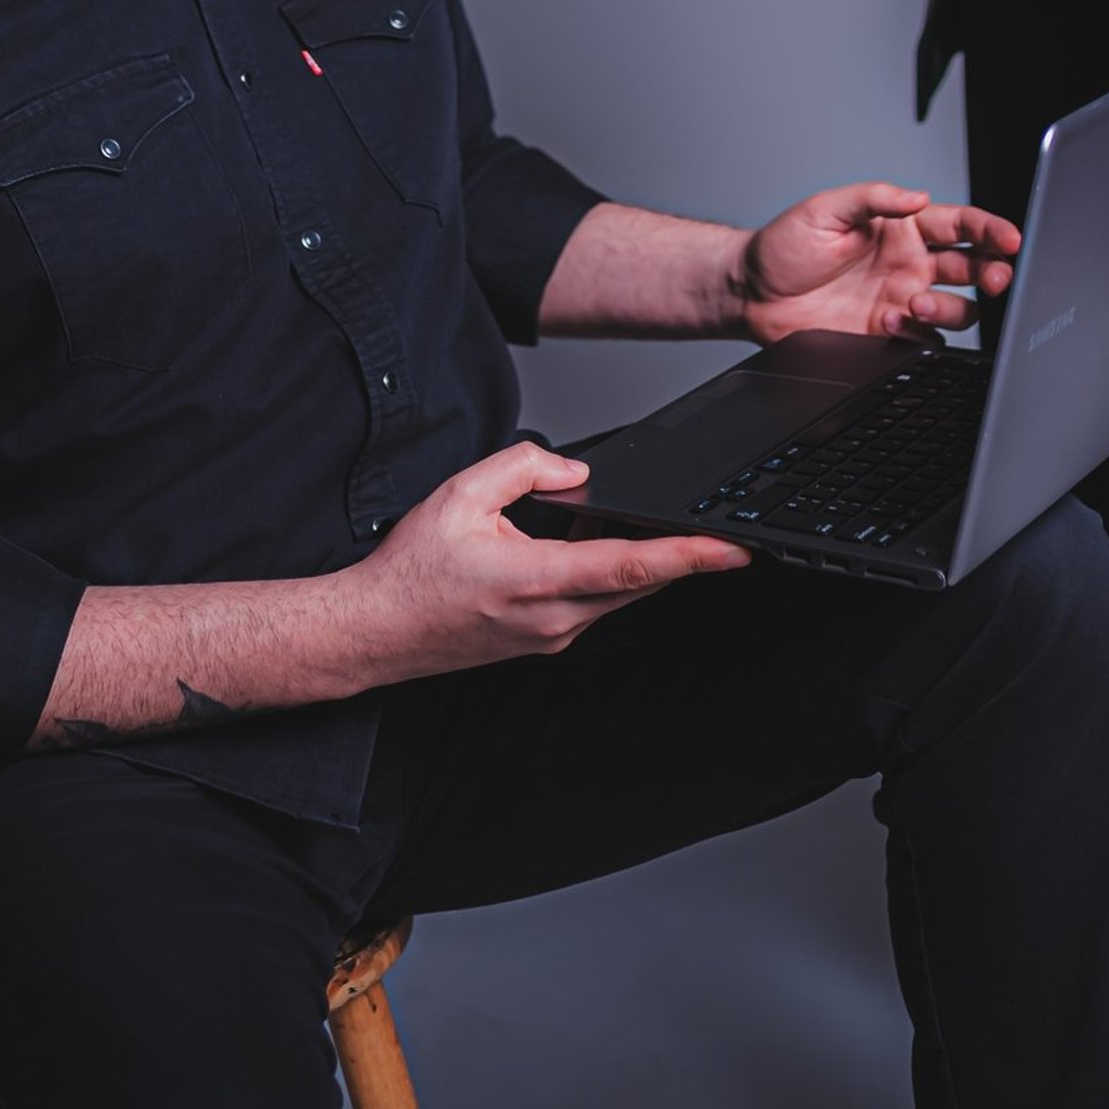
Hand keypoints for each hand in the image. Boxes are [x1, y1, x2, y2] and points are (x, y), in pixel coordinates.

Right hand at [332, 443, 749, 683]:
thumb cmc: (410, 570)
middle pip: (640, 583)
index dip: (689, 557)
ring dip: (643, 562)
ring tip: (649, 525)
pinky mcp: (545, 641)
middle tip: (723, 532)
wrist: (375, 631)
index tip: (734, 549)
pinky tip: (597, 543)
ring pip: (620, 594)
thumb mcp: (460, 494)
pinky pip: (596, 602)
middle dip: (684, 556)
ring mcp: (552, 636)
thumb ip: (524, 467)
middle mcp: (554, 619)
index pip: (630, 565)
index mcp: (536, 580)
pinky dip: (610, 573)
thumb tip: (574, 470)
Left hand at [736, 183, 1021, 340]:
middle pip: (973, 268)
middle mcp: (911, 265)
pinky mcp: (890, 334)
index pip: (960, 225)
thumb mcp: (826, 208)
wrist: (754, 293)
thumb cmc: (786, 244)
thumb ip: (874, 197)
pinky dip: (923, 336)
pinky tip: (894, 323)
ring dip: (949, 306)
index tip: (1010, 238)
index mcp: (903, 228)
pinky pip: (929, 340)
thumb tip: (918, 196)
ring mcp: (903, 301)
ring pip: (958, 308)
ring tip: (914, 302)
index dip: (990, 229)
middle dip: (993, 271)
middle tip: (994, 276)